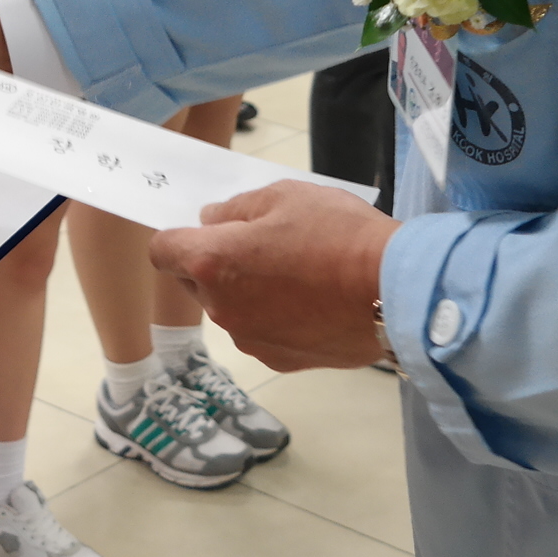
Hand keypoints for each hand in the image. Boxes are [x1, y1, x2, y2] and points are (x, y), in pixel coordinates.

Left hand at [152, 181, 400, 370]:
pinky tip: (313, 303)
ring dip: (248, 292)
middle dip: (215, 264)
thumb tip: (210, 221)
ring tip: (298, 274)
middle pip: (196, 282)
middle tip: (262, 245)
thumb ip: (236, 209)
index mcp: (212, 262)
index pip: (163, 250)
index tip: (205, 231)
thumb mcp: (285, 195)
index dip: (179, 236)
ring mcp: (249, 339)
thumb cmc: (338, 234)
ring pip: (231, 309)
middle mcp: (221, 308)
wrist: (395, 292)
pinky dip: (276, 319)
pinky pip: (263, 333)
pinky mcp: (280, 361)